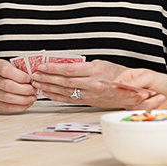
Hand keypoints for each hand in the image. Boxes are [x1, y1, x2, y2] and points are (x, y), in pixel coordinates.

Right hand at [0, 60, 36, 112]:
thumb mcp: (5, 66)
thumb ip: (18, 70)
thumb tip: (35, 77)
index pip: (6, 70)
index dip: (20, 76)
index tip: (29, 79)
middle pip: (8, 86)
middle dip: (24, 89)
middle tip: (33, 90)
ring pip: (8, 98)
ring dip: (23, 99)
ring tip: (32, 97)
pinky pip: (7, 107)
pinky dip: (19, 107)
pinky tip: (26, 104)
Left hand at [32, 60, 146, 108]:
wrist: (131, 90)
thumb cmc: (117, 74)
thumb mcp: (102, 63)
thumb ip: (84, 65)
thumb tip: (66, 63)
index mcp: (95, 71)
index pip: (69, 69)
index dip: (53, 68)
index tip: (42, 65)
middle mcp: (92, 84)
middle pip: (64, 81)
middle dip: (47, 78)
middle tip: (35, 75)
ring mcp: (90, 94)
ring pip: (65, 91)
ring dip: (49, 87)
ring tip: (37, 83)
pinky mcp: (88, 102)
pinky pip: (69, 99)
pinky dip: (56, 96)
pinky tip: (47, 93)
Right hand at [108, 69, 166, 111]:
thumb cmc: (163, 82)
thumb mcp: (149, 77)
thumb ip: (135, 81)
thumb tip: (121, 84)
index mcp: (127, 77)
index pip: (116, 85)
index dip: (122, 91)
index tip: (132, 91)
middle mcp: (128, 89)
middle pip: (122, 98)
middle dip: (137, 97)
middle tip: (146, 93)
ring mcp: (132, 100)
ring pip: (132, 106)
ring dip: (147, 102)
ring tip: (157, 95)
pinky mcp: (139, 109)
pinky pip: (140, 111)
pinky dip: (151, 106)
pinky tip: (158, 100)